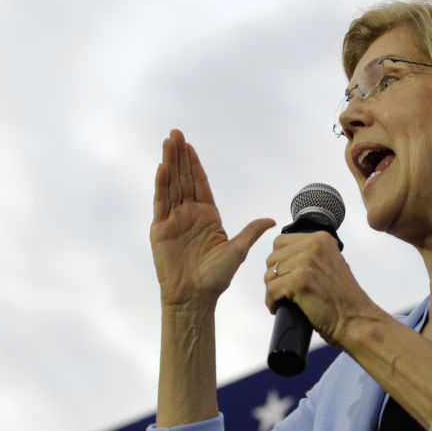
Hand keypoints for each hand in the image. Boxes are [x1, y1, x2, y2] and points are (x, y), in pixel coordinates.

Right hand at [151, 130, 274, 308]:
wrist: (194, 297)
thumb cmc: (215, 278)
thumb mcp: (237, 251)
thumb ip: (250, 232)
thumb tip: (271, 220)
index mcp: (207, 216)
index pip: (199, 183)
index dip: (194, 164)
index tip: (189, 145)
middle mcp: (189, 214)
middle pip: (183, 179)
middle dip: (179, 156)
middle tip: (175, 133)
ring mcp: (173, 220)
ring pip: (170, 186)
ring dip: (169, 164)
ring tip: (167, 143)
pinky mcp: (160, 229)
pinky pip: (161, 203)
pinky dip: (161, 185)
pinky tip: (162, 169)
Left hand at [263, 231, 386, 348]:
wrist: (356, 320)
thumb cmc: (345, 300)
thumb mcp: (332, 264)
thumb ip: (312, 255)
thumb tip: (286, 259)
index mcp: (321, 239)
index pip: (281, 242)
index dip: (280, 261)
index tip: (286, 275)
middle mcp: (314, 246)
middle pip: (273, 257)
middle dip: (275, 276)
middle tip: (284, 290)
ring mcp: (307, 262)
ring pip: (269, 274)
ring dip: (273, 290)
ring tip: (284, 300)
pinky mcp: (300, 281)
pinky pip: (271, 290)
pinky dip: (272, 302)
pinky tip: (280, 307)